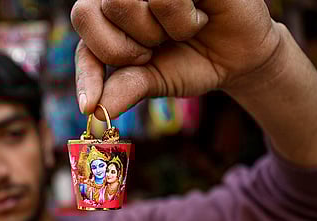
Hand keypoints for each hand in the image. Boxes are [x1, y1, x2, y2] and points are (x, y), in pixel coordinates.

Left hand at [71, 0, 282, 118]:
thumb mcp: (152, 80)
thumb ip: (124, 88)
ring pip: (123, 2)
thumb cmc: (189, 63)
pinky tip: (200, 15)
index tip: (89, 105)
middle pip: (90, 11)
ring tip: (180, 31)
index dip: (85, 69)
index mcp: (108, 17)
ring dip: (157, 31)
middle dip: (126, 48)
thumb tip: (96, 113)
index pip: (78, 31)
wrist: (238, 58)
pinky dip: (183, 19)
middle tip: (155, 48)